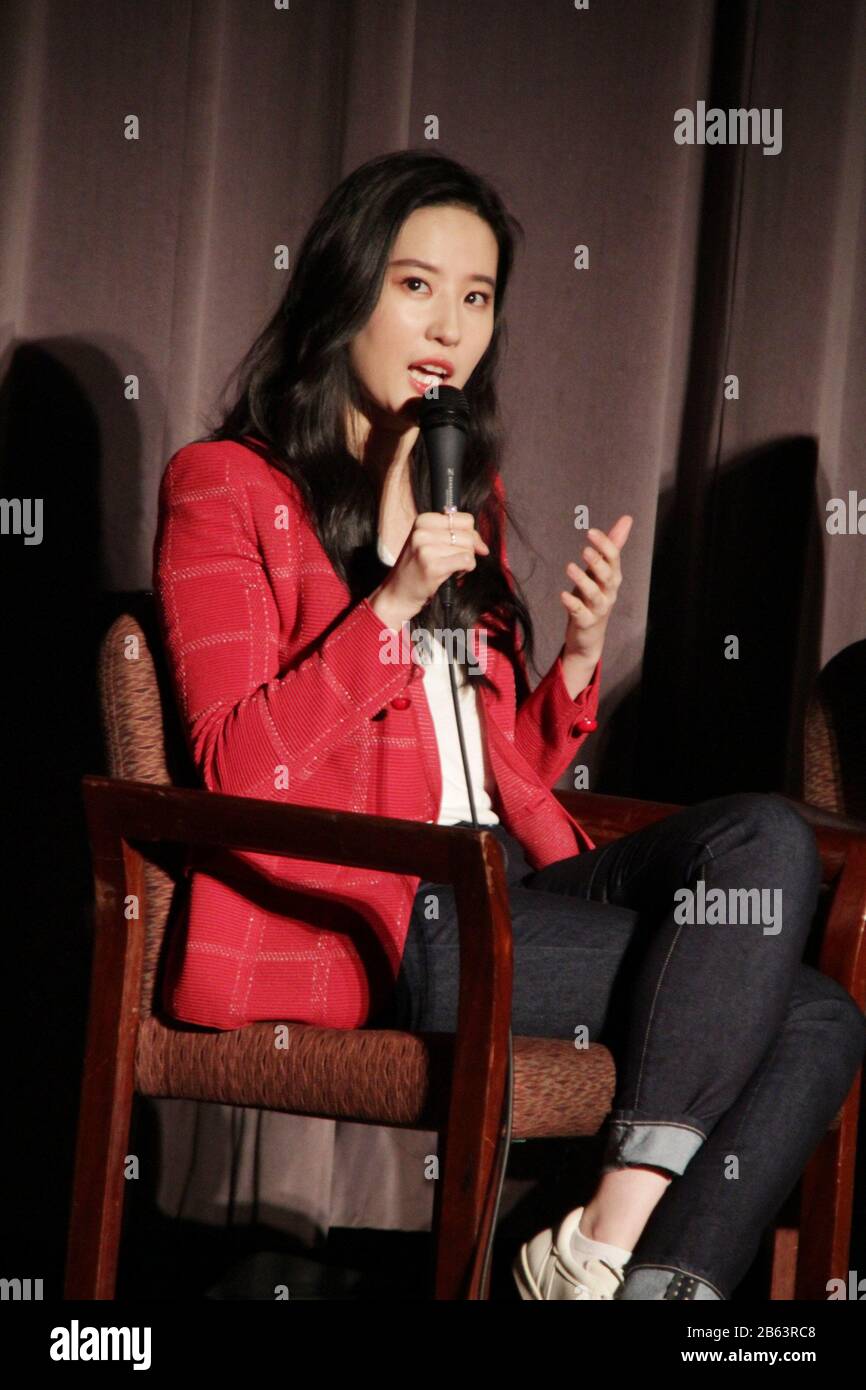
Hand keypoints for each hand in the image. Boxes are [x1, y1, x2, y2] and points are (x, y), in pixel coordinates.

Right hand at [371, 510, 489, 626]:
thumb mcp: (429, 542)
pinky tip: (453, 574)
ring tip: (450, 568)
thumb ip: (455, 536)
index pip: (465, 519)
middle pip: (468, 535)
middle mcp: (422, 532)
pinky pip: (466, 561)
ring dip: (465, 561)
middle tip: (454, 561)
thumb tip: (483, 547)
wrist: (398, 592)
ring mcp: (426, 549)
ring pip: (468, 549)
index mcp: (422, 520)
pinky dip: (466, 569)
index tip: (464, 546)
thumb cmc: (417, 568)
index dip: (471, 534)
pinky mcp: (432, 566)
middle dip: (469, 550)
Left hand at [561, 515, 632, 663]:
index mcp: (612, 577)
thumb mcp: (602, 570)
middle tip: (585, 549)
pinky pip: (580, 613)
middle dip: (598, 563)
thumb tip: (627, 519)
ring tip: (569, 567)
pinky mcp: (585, 622)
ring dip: (582, 580)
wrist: (590, 635)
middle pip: (608, 576)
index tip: (591, 531)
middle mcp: (608, 592)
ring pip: (594, 594)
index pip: (613, 559)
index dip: (605, 545)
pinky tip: (563, 595)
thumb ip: (612, 546)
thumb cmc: (595, 597)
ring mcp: (598, 609)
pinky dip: (572, 604)